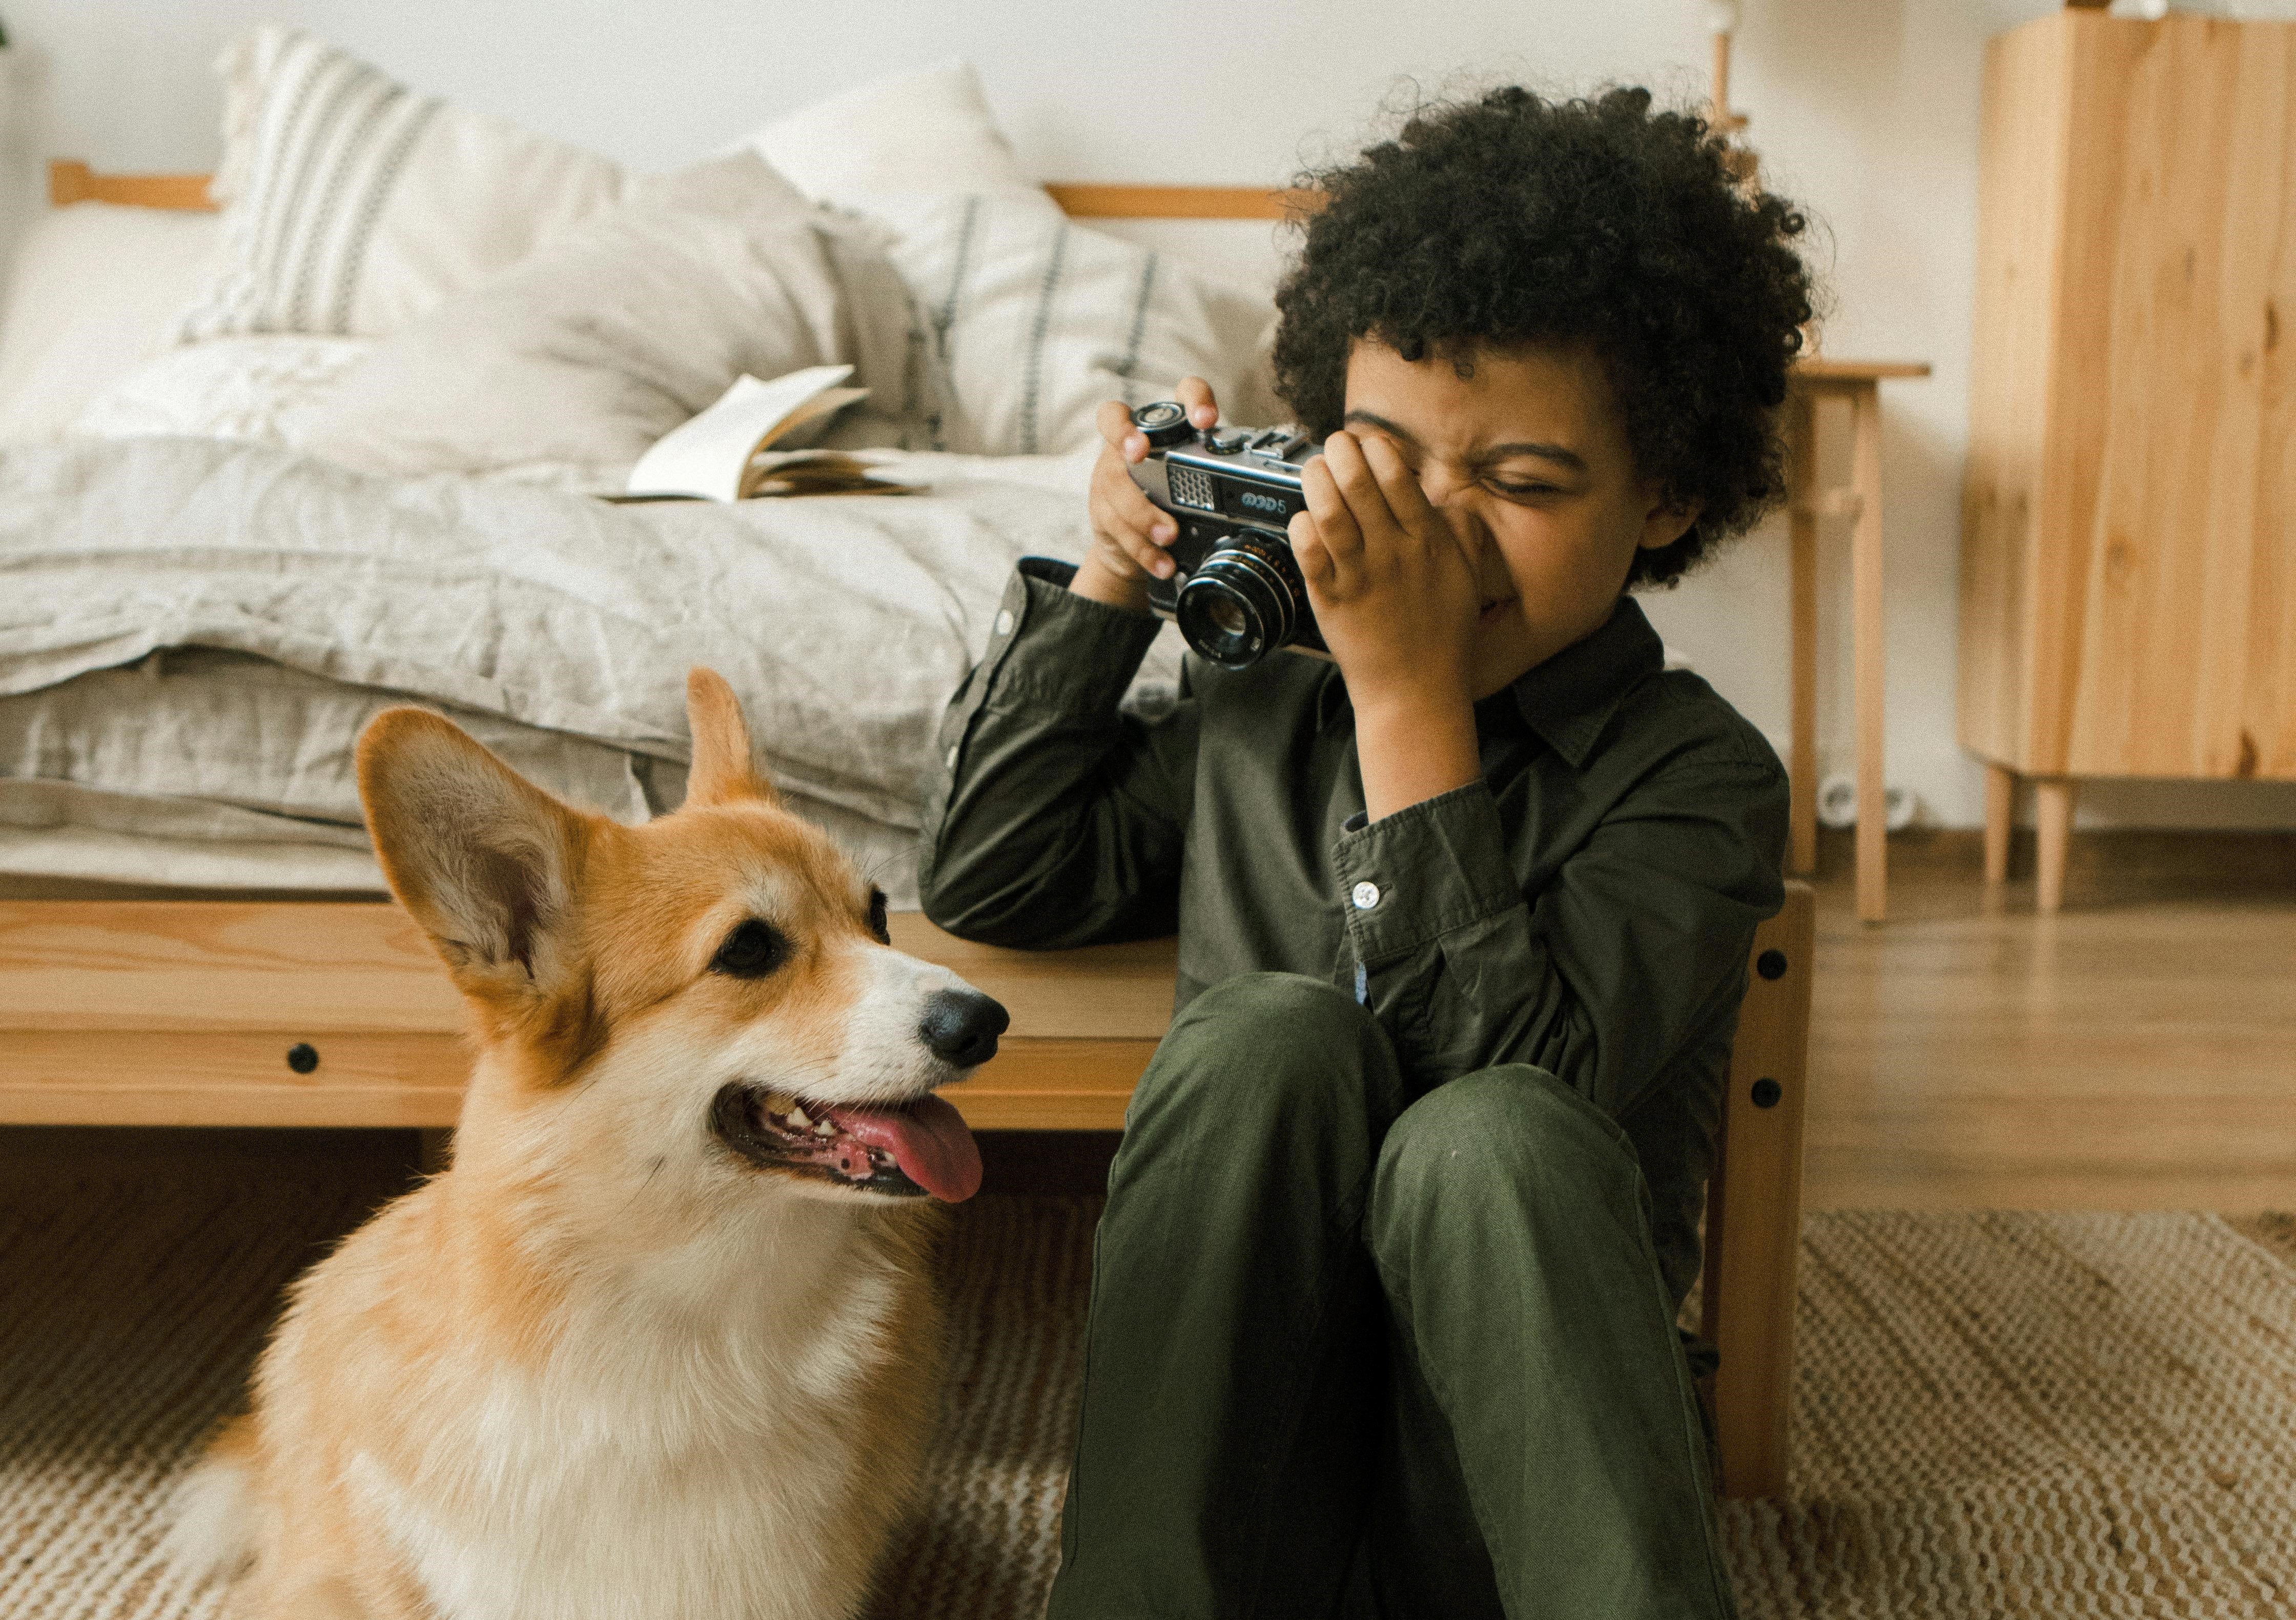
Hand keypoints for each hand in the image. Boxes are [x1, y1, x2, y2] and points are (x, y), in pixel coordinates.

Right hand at [1073, 377, 1218, 611]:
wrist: (1136, 542)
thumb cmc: (1179, 500)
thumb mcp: (1203, 485)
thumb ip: (1225, 477)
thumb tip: (1279, 483)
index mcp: (1168, 428)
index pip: (1180, 394)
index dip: (1193, 398)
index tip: (1207, 421)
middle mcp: (1131, 442)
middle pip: (1114, 421)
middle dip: (1125, 435)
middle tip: (1140, 454)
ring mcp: (1110, 473)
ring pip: (1115, 483)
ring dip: (1143, 511)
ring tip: (1169, 535)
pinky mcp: (1101, 508)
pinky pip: (1115, 525)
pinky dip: (1141, 548)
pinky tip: (1162, 562)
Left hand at [1291, 430, 1485, 819]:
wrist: (1416, 692)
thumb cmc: (1442, 636)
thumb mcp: (1468, 578)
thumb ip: (1462, 533)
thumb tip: (1448, 500)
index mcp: (1427, 543)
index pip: (1398, 477)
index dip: (1377, 448)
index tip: (1368, 442)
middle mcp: (1392, 554)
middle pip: (1358, 484)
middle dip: (1341, 452)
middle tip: (1334, 445)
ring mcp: (1359, 577)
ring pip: (1329, 512)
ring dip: (1316, 481)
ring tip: (1314, 470)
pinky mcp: (1330, 600)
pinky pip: (1308, 553)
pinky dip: (1301, 528)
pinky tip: (1303, 519)